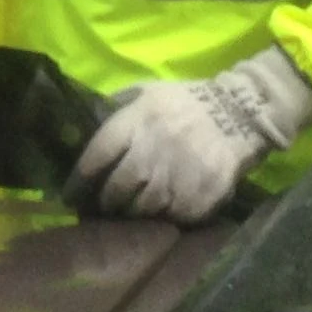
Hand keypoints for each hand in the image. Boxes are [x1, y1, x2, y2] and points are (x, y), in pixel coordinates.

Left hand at [67, 48, 311, 223]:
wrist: (240, 114)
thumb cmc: (186, 103)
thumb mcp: (148, 92)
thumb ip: (117, 108)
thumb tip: (86, 125)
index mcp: (136, 121)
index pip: (95, 158)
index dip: (78, 182)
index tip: (70, 195)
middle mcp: (152, 151)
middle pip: (114, 190)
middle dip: (105, 202)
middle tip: (103, 207)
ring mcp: (176, 177)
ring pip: (140, 209)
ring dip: (132, 213)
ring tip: (131, 211)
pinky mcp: (197, 198)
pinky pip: (170, 218)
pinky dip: (164, 218)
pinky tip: (163, 211)